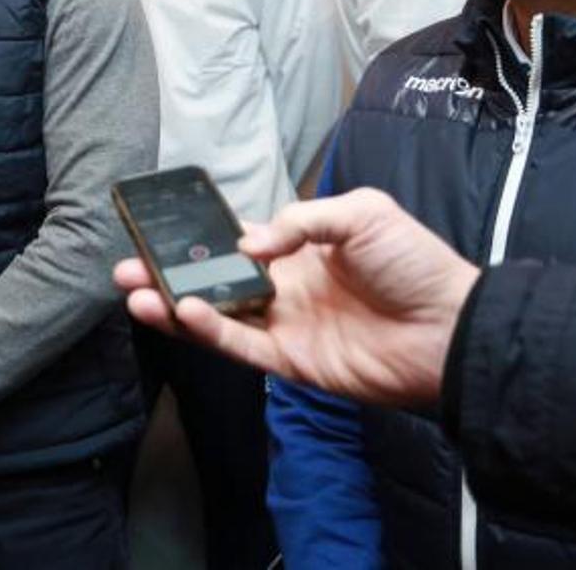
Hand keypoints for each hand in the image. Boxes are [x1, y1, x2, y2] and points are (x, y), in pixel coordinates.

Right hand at [115, 187, 478, 408]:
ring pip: (214, 316)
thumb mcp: (362, 213)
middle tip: (124, 265)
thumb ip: (298, 221)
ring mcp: (284, 326)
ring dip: (172, 304)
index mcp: (298, 249)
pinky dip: (207, 330)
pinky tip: (180, 311)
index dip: (196, 234)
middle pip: (210, 281)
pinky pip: (240, 346)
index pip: (234, 239)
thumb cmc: (415, 262)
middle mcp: (283, 288)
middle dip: (165, 273)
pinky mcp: (291, 361)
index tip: (155, 225)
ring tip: (134, 291)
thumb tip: (246, 245)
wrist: (452, 326)